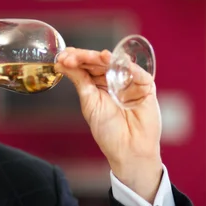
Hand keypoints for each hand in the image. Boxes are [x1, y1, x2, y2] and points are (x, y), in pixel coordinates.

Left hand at [55, 47, 162, 202]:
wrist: (128, 149)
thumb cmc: (108, 130)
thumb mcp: (89, 102)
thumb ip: (79, 80)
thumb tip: (62, 63)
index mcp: (98, 84)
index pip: (86, 66)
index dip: (74, 59)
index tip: (60, 57)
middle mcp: (113, 80)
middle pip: (98, 62)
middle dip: (83, 57)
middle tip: (69, 57)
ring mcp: (129, 81)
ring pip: (114, 63)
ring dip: (98, 58)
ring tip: (85, 57)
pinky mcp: (145, 85)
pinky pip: (135, 71)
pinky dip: (123, 64)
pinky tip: (109, 59)